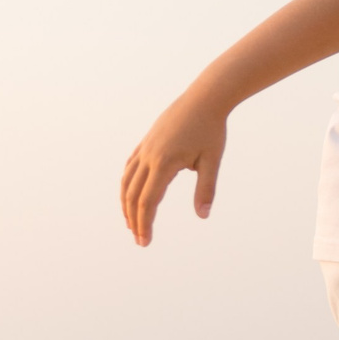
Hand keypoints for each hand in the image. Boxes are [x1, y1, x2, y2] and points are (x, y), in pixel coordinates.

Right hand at [120, 89, 228, 246]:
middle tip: (140, 239)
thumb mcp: (212, 160)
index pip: (148, 202)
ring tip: (131, 222)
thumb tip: (203, 216)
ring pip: (127, 181)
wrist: (205, 97)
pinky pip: (130, 166)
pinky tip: (132, 193)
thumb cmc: (212, 129)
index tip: (145, 242)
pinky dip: (127, 184)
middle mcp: (149, 156)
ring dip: (126, 203)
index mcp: (164, 163)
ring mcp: (145, 148)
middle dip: (134, 220)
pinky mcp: (146, 141)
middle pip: (133, 195)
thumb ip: (206, 189)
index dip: (145, 224)